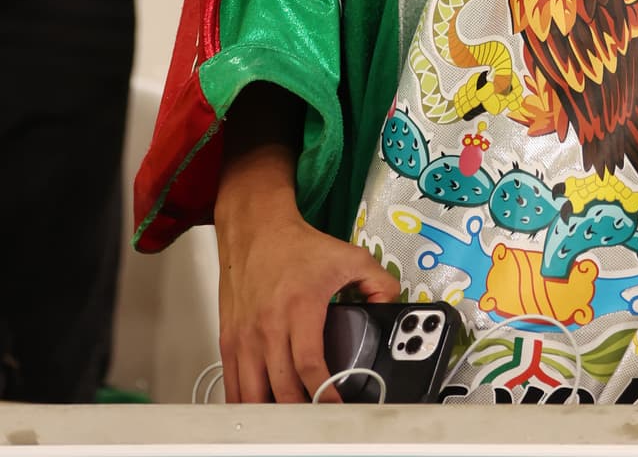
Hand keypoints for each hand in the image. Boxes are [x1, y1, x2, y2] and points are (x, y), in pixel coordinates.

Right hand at [218, 199, 400, 403]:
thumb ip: (378, 282)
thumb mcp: (349, 257)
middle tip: (318, 421)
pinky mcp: (230, 340)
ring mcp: (246, 336)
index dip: (325, 394)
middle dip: (302, 413)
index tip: (337, 407)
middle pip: (282, 389)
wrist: (257, 229)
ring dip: (272, 414)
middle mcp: (269, 326)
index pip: (310, 366)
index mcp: (300, 309)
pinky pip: (232, 384)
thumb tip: (393, 305)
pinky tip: (260, 410)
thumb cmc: (295, 246)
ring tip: (291, 422)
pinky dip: (245, 403)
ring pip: (253, 394)